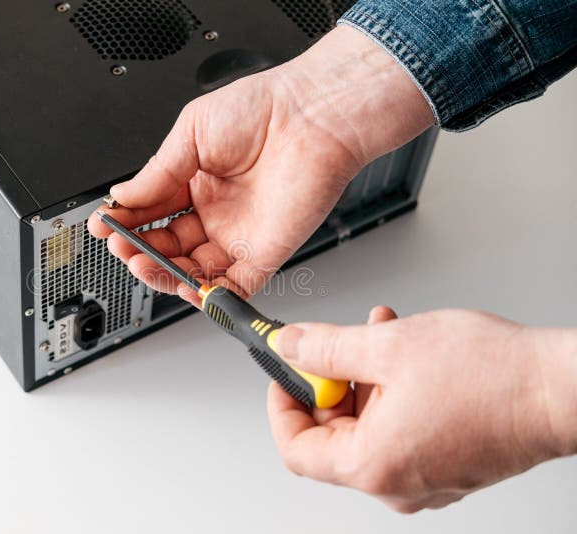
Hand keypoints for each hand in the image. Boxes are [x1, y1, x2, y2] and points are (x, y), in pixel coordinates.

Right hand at [88, 26, 432, 305]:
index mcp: (196, 181)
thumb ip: (157, 172)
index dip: (127, 222)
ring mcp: (238, 235)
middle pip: (168, 246)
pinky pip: (231, 286)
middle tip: (120, 246)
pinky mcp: (264, 254)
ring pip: (193, 271)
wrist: (312, 115)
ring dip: (163, 273)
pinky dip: (205, 295)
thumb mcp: (192, 132)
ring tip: (139, 263)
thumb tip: (123, 196)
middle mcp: (216, 212)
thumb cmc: (264, 109)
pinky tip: (179, 284)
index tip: (105, 226)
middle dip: (140, 250)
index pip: (153, 212)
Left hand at [269, 307, 576, 511]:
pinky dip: (391, 393)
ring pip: (367, 427)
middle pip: (331, 436)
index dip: (282, 404)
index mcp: (372, 465)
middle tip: (336, 342)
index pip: (296, 449)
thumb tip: (289, 347)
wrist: (562, 390)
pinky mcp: (445, 465)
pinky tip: (404, 355)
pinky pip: (398, 431)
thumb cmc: (493, 377)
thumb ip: (325, 349)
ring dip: (363, 378)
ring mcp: (423, 479)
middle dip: (329, 381)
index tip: (285, 372)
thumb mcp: (388, 346)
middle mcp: (395, 483)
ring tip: (380, 334)